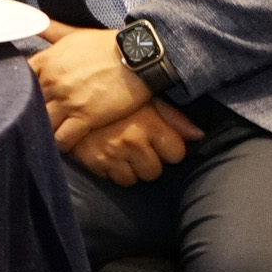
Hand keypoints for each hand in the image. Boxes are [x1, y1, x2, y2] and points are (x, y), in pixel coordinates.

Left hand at [31, 25, 150, 139]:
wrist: (138, 56)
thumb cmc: (107, 44)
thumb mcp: (75, 34)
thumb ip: (52, 30)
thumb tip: (36, 22)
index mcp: (46, 62)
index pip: (18, 81)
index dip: (19, 92)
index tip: (23, 98)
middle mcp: (52, 82)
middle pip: (27, 106)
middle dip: (29, 114)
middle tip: (34, 121)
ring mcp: (68, 101)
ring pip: (42, 124)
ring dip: (44, 131)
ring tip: (48, 134)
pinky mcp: (86, 117)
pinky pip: (63, 138)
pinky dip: (61, 144)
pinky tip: (64, 144)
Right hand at [67, 99, 202, 185]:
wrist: (72, 93)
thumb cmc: (115, 95)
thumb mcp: (146, 99)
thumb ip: (173, 118)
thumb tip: (199, 135)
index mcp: (150, 123)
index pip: (176, 153)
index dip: (169, 148)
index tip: (158, 141)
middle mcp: (133, 140)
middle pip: (155, 171)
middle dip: (149, 161)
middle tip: (136, 146)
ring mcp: (113, 152)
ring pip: (134, 178)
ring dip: (130, 168)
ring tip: (122, 151)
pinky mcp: (94, 161)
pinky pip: (113, 178)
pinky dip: (112, 170)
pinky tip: (109, 154)